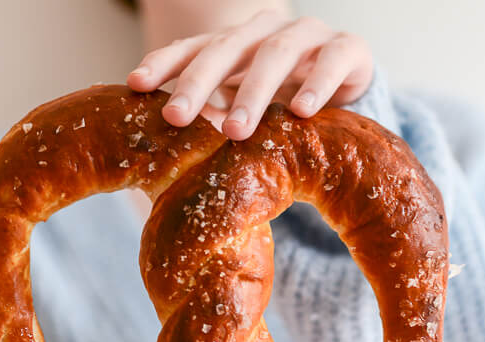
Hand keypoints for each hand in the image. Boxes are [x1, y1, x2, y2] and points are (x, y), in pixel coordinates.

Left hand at [126, 9, 372, 139]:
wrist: (347, 92)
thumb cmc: (284, 107)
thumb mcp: (244, 112)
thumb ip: (213, 121)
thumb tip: (163, 165)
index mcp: (234, 47)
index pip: (192, 49)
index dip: (164, 64)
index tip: (136, 85)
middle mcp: (265, 34)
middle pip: (225, 50)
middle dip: (198, 83)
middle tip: (177, 116)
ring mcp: (307, 37)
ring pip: (275, 54)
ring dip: (253, 92)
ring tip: (236, 130)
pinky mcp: (347, 48)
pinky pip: (333, 59)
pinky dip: (318, 82)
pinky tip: (303, 111)